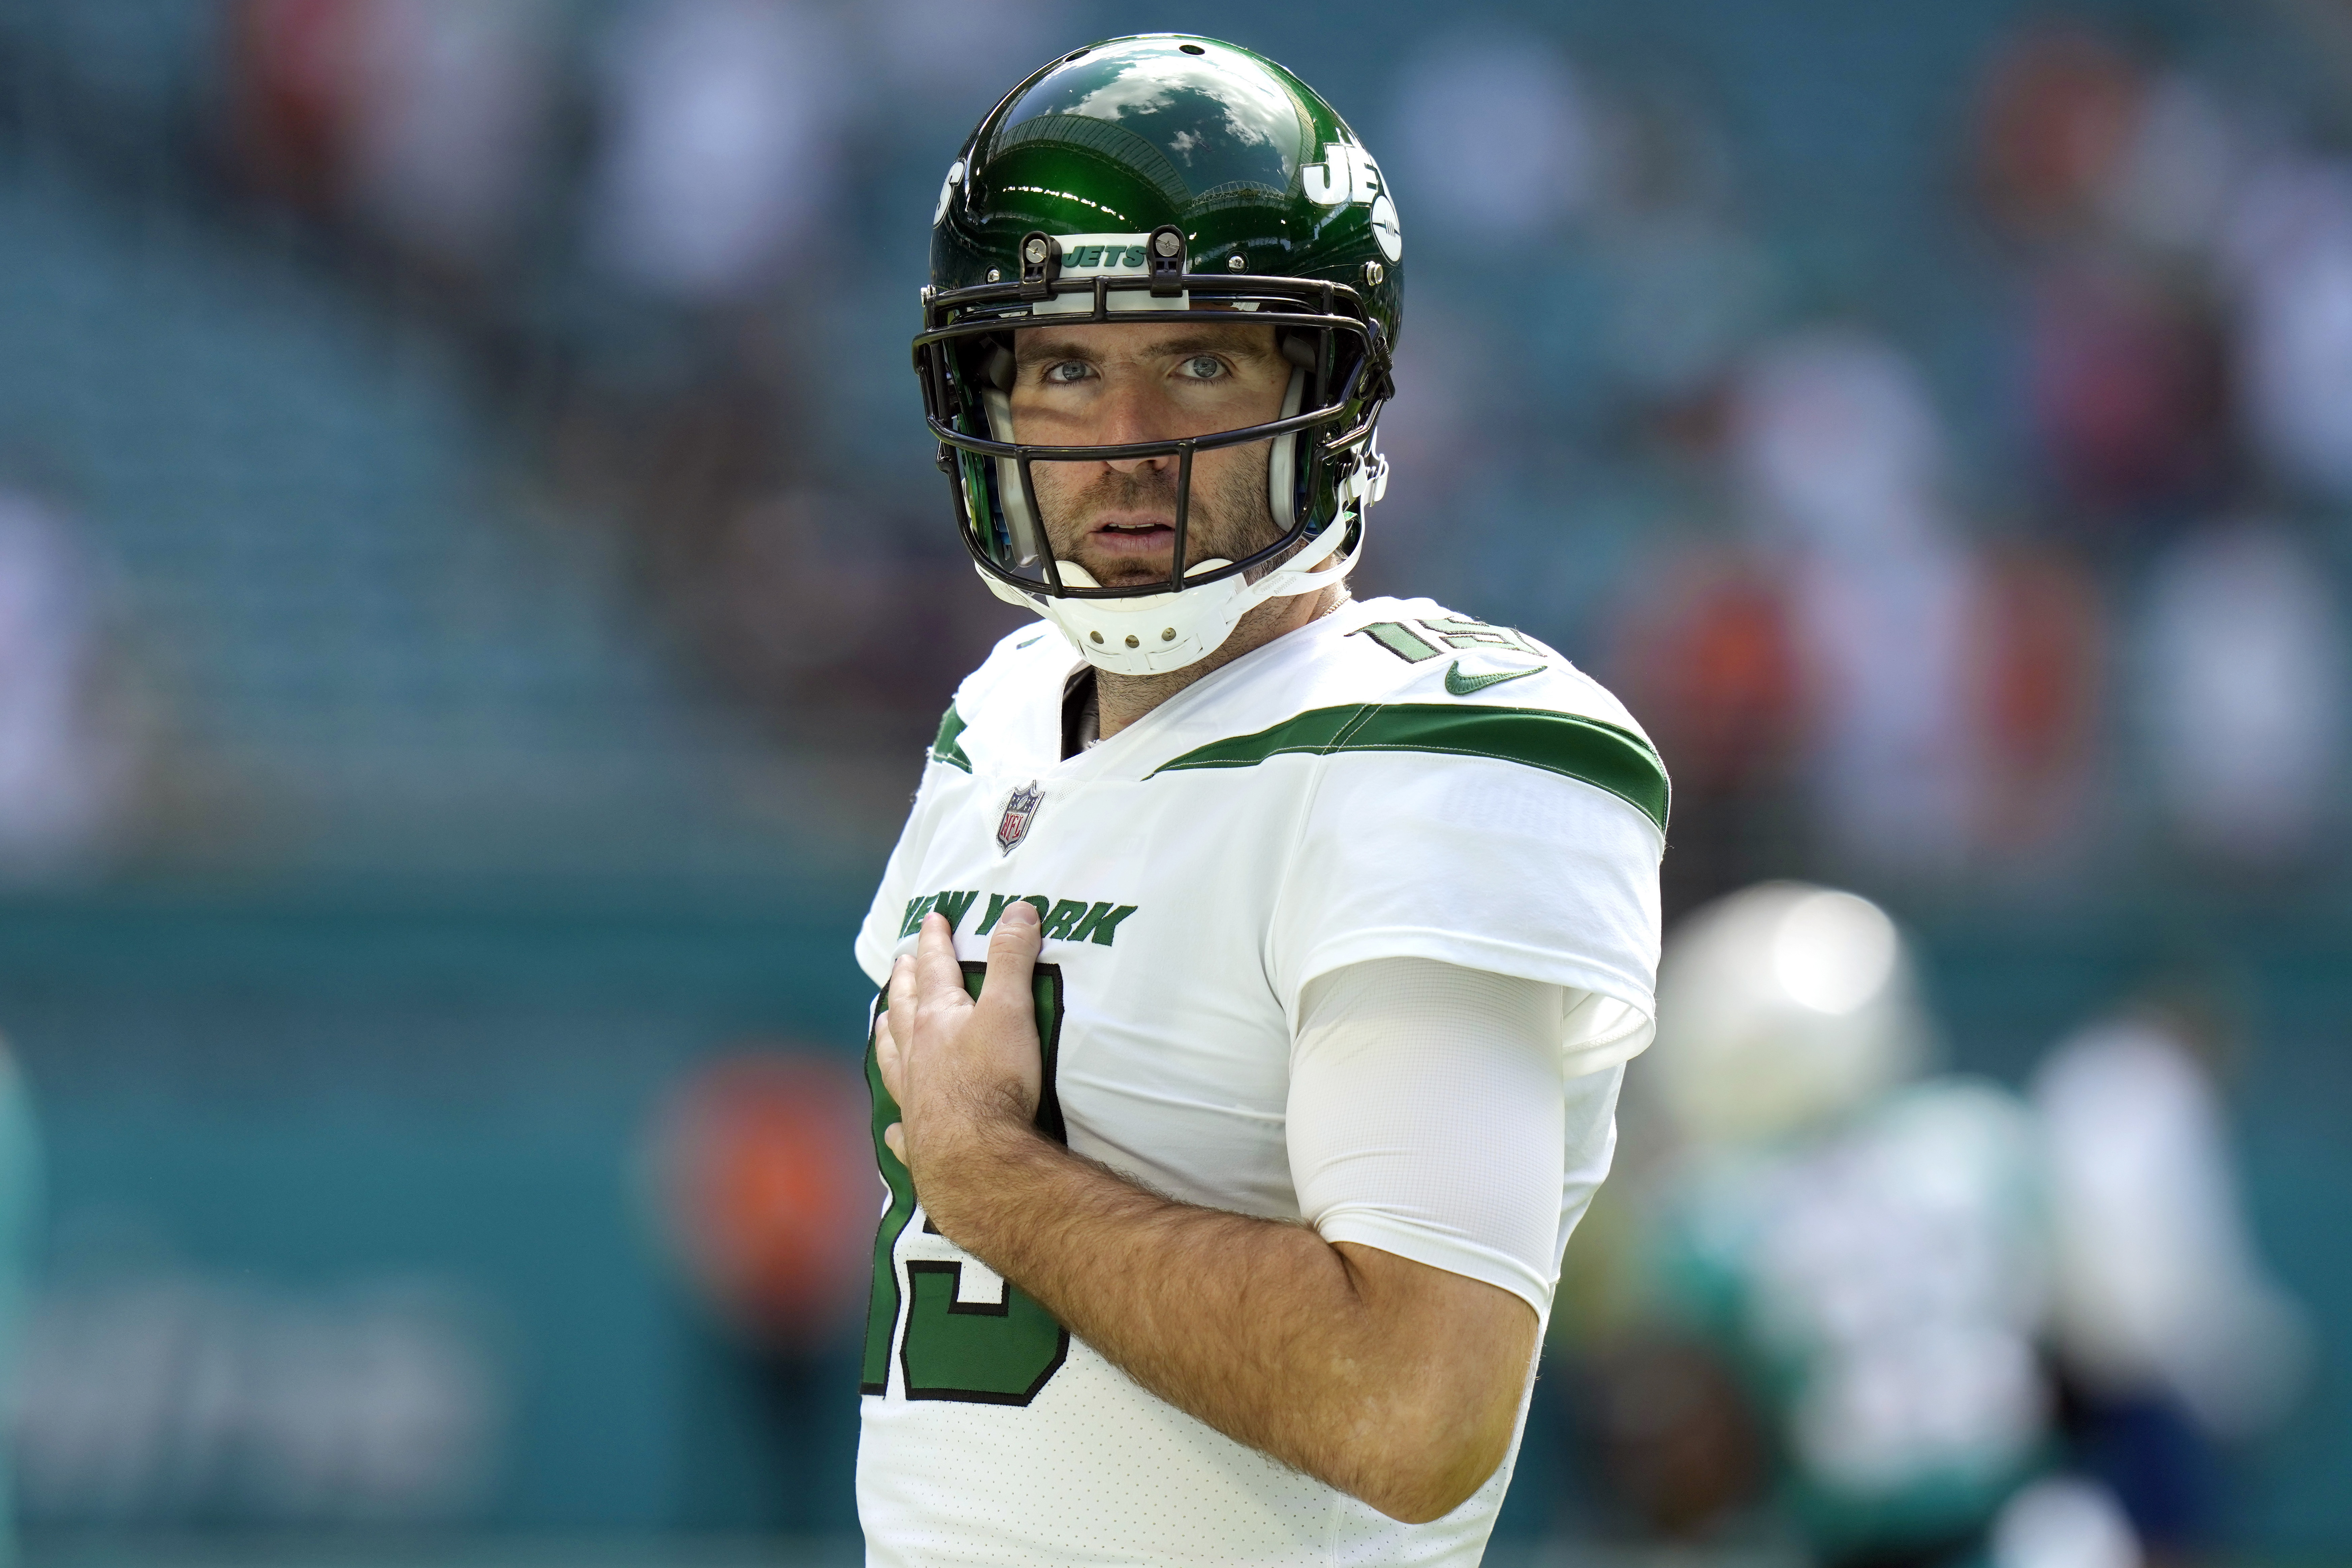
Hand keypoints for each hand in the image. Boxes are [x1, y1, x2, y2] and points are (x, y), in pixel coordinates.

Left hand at [875, 900, 1045, 1224]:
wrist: (978, 1156)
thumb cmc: (994, 1081)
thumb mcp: (1010, 1009)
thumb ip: (1012, 959)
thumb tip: (1018, 910)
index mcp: (937, 1019)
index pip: (935, 969)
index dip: (934, 941)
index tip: (931, 919)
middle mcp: (917, 1054)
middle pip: (904, 1007)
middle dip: (905, 980)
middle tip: (901, 961)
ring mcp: (912, 1096)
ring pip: (892, 1057)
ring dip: (887, 1034)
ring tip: (881, 1020)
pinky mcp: (919, 1137)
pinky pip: (900, 1126)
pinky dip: (895, 1122)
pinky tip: (891, 1127)